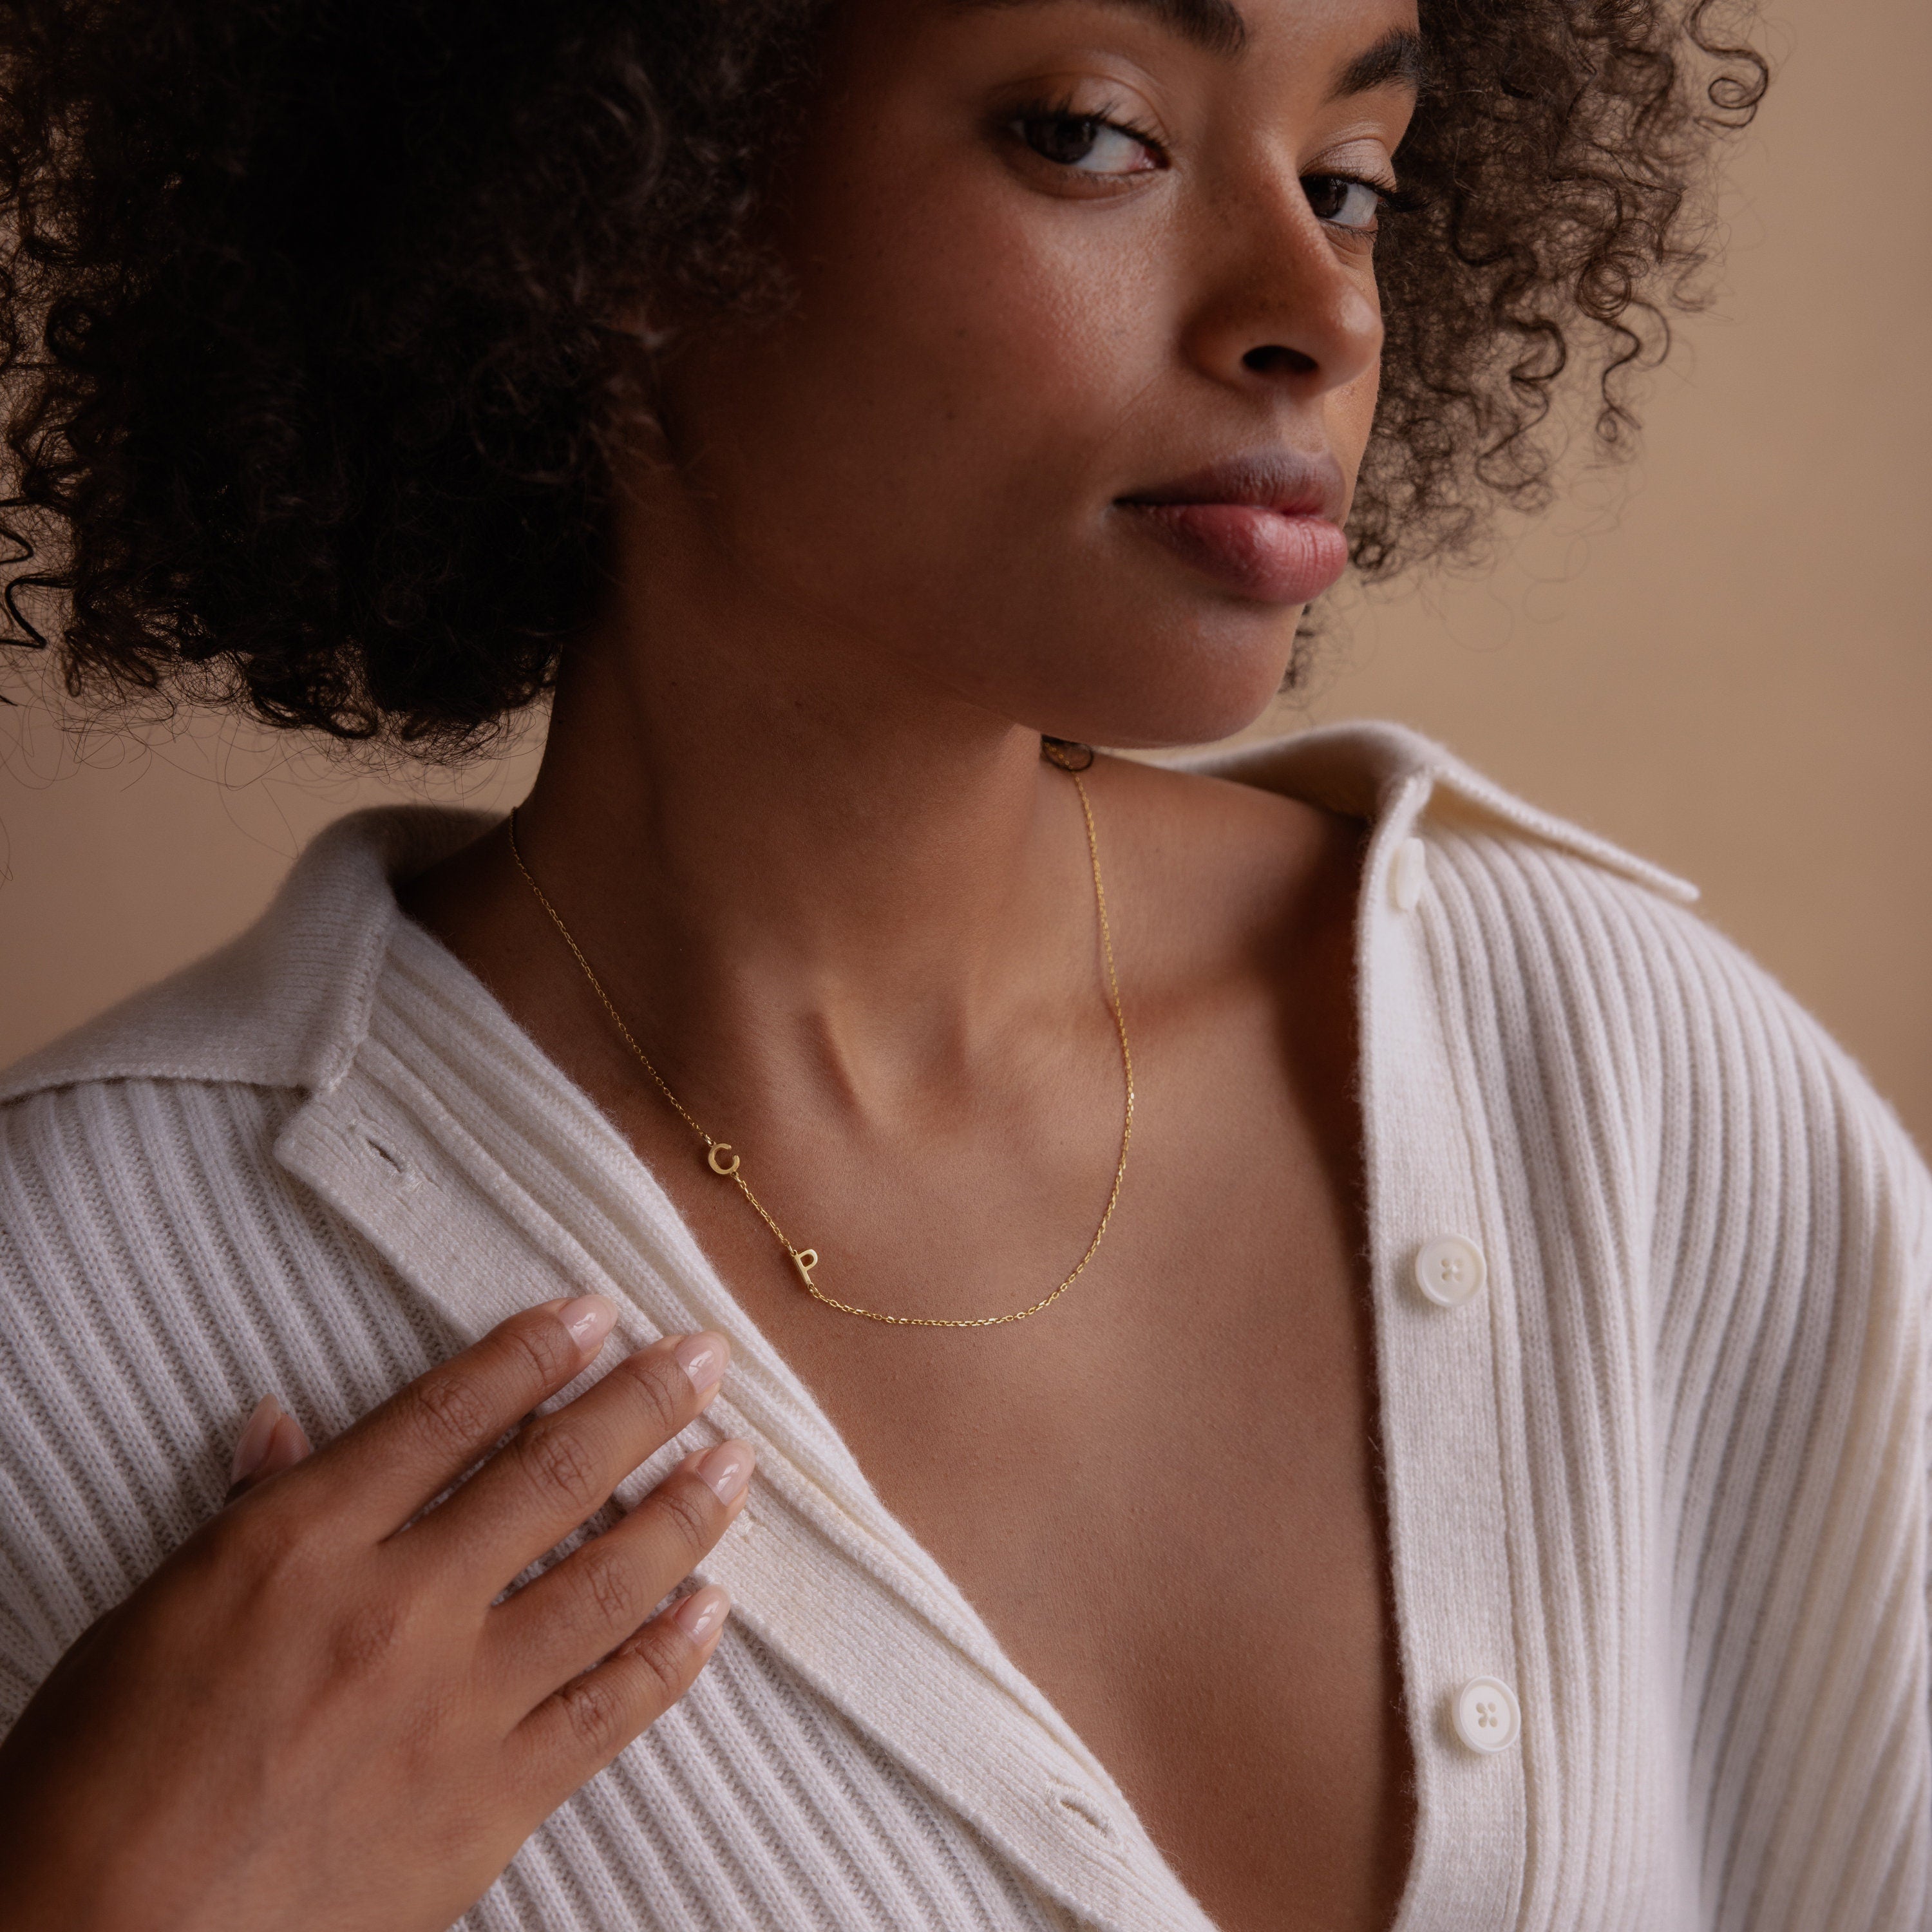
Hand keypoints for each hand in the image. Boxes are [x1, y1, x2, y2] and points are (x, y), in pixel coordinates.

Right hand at [0, 1295, 753, 1931]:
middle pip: (554, 1476)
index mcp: (305, 1542)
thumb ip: (251, 1512)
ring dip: (684, 1512)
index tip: (597, 1312)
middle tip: (706, 1359)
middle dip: (643, 1405)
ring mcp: (456, 1707)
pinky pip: (608, 1710)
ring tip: (735, 1462)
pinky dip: (669, 1655)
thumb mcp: (156, 1608)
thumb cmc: (102, 1773)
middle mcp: (400, 1608)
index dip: (534, 1353)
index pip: (449, 1413)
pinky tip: (711, 1610)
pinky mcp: (489, 1802)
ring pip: (607, 1582)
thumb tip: (289, 1426)